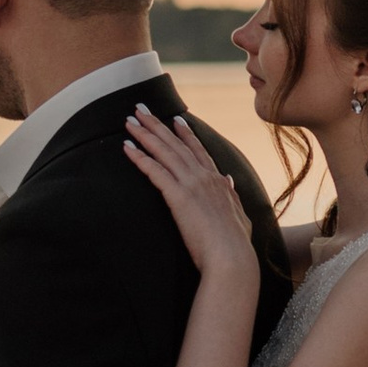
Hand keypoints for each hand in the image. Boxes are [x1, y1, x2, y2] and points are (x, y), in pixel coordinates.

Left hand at [123, 107, 259, 282]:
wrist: (232, 257)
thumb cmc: (236, 245)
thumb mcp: (239, 216)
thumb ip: (233, 196)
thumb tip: (229, 180)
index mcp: (219, 182)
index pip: (199, 151)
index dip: (186, 134)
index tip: (175, 120)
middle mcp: (205, 177)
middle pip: (176, 145)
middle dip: (157, 125)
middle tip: (142, 109)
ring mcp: (191, 184)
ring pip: (164, 152)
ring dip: (145, 134)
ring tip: (130, 121)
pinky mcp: (178, 196)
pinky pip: (154, 171)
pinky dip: (139, 157)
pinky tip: (127, 147)